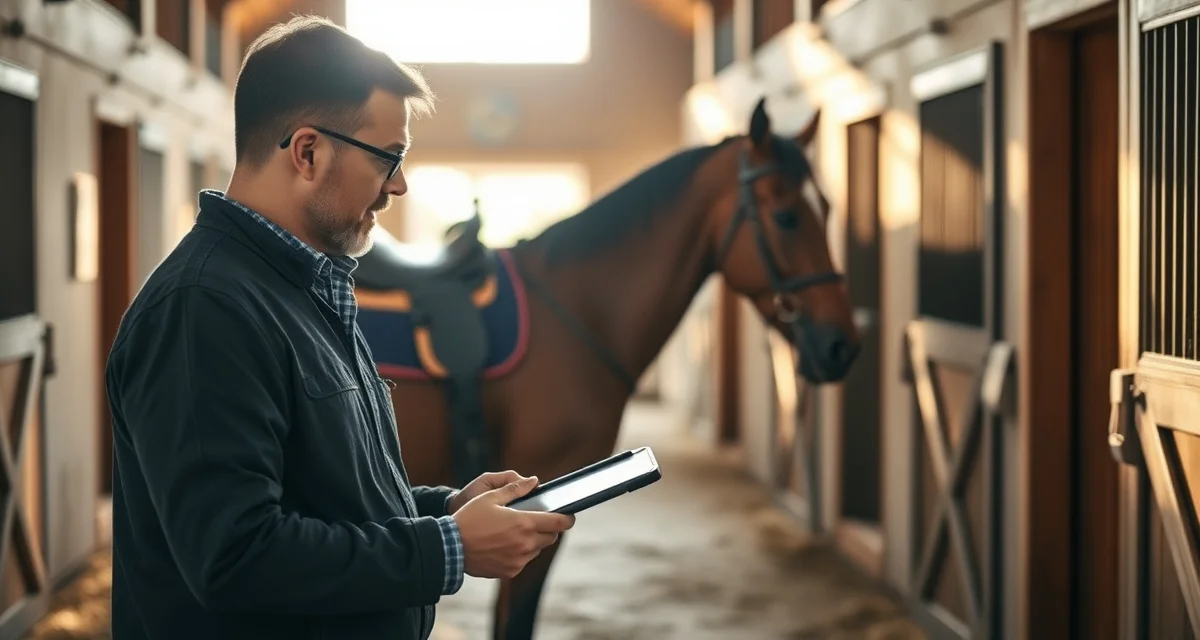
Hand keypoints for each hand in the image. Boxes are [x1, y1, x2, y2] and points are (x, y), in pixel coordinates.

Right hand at [453, 476, 575, 578]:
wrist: (450, 548)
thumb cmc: (469, 519)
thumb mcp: (490, 497)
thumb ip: (515, 489)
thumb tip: (534, 481)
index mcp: (523, 523)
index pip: (559, 523)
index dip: (568, 519)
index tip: (569, 516)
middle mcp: (525, 544)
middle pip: (551, 537)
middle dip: (548, 528)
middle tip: (537, 520)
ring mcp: (518, 560)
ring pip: (537, 549)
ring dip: (533, 541)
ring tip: (515, 532)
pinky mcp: (510, 571)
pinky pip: (523, 561)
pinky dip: (520, 553)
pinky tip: (505, 545)